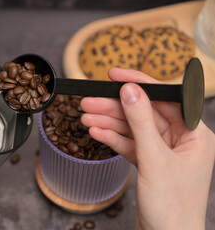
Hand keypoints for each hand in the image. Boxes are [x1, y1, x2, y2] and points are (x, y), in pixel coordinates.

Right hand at [81, 68, 214, 229]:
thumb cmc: (173, 208)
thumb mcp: (154, 159)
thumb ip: (142, 123)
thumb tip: (131, 91)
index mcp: (196, 135)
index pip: (166, 98)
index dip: (139, 82)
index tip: (115, 75)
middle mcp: (181, 140)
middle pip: (144, 113)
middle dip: (115, 107)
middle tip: (89, 101)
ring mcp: (164, 151)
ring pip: (133, 128)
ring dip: (109, 122)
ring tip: (85, 116)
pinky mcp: (150, 162)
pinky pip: (130, 143)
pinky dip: (113, 138)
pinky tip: (95, 131)